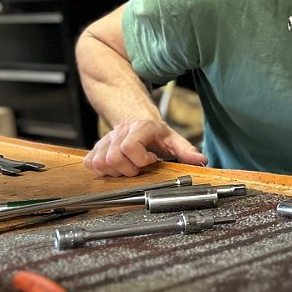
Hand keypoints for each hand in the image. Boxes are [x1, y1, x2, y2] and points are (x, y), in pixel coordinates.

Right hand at [82, 119, 207, 176]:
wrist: (137, 119)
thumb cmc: (156, 133)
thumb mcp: (173, 140)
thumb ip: (186, 150)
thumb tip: (200, 160)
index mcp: (140, 129)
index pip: (129, 146)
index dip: (140, 159)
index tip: (150, 161)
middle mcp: (120, 133)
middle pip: (113, 158)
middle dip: (128, 169)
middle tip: (138, 167)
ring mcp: (106, 140)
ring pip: (100, 162)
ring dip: (114, 171)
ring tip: (128, 168)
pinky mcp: (96, 148)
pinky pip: (90, 163)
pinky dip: (100, 170)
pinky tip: (115, 168)